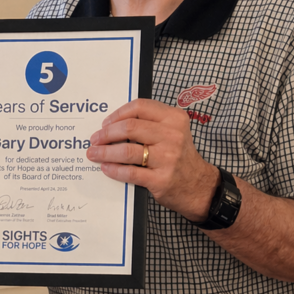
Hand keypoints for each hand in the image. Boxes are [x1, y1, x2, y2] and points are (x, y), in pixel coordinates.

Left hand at [86, 99, 218, 220]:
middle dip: (106, 133)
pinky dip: (114, 169)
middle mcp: (172, 136)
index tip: (105, 123)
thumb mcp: (173, 131)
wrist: (199, 186)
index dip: (117, 114)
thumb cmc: (179, 156)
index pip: (140, 107)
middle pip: (130, 127)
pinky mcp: (161, 179)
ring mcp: (167, 158)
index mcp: (174, 119)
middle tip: (95, 139)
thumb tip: (112, 124)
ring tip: (94, 153)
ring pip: (127, 150)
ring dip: (105, 152)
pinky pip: (130, 172)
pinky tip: (106, 168)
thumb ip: (149, 124)